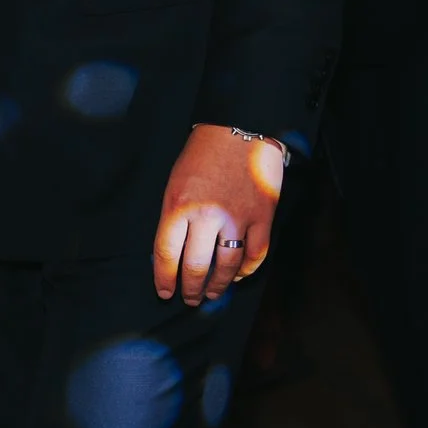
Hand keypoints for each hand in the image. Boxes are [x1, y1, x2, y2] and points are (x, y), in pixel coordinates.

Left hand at [152, 124, 287, 306]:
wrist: (239, 129)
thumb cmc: (201, 156)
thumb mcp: (175, 184)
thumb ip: (173, 218)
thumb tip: (171, 254)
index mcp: (179, 206)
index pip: (167, 254)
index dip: (164, 278)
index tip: (165, 291)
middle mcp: (207, 216)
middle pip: (196, 266)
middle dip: (190, 288)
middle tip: (189, 298)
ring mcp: (237, 218)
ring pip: (226, 267)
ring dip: (218, 285)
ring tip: (211, 293)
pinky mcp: (262, 217)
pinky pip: (255, 255)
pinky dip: (246, 270)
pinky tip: (237, 276)